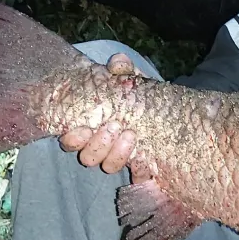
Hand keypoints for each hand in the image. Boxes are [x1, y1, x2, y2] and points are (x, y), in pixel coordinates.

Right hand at [59, 53, 144, 177]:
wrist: (168, 113)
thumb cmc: (140, 97)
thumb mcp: (133, 81)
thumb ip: (124, 71)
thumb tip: (118, 63)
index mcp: (91, 128)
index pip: (70, 140)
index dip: (72, 139)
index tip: (83, 128)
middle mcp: (102, 147)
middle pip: (87, 157)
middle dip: (97, 144)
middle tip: (114, 125)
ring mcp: (121, 159)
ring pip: (108, 166)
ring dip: (117, 153)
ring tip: (131, 134)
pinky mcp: (142, 169)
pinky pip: (137, 176)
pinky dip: (139, 169)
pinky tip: (145, 158)